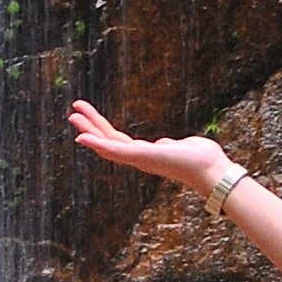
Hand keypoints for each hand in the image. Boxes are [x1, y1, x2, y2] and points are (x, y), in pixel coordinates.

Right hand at [69, 100, 236, 195]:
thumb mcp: (180, 145)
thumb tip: (166, 143)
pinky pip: (113, 150)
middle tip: (73, 112)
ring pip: (106, 142)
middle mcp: (138, 157)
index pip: (118, 141)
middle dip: (90, 126)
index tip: (90, 118)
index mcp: (146, 154)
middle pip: (108, 140)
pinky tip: (82, 137)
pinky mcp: (139, 156)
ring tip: (73, 115)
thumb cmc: (200, 159)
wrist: (209, 169)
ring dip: (89, 129)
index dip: (102, 131)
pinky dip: (96, 143)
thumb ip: (169, 144)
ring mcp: (137, 158)